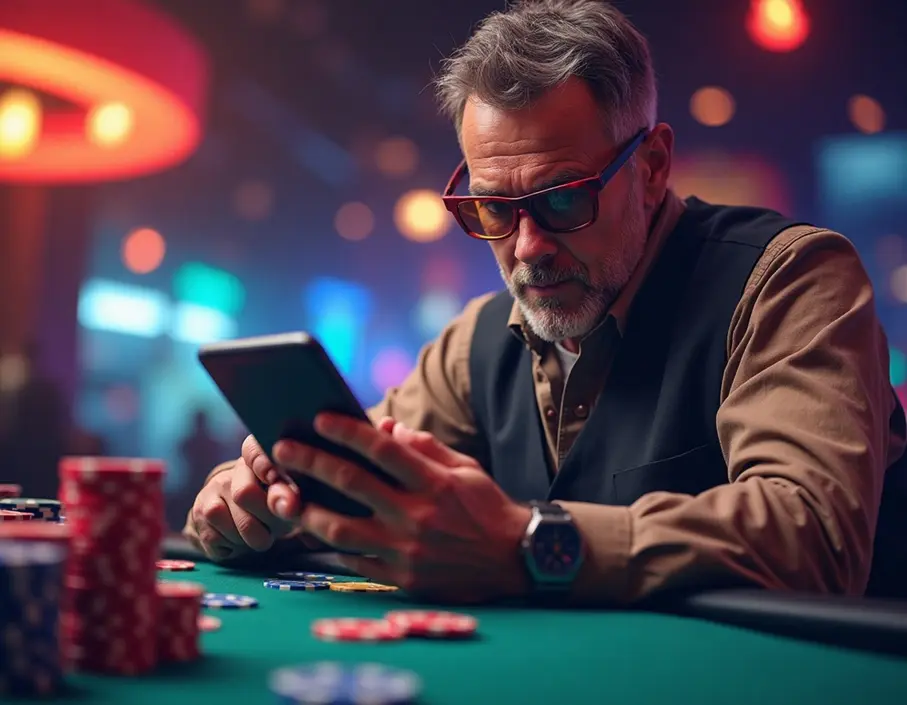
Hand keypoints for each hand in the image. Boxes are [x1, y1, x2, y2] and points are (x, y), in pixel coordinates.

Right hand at [188, 435, 312, 560]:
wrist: (227, 516)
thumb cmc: (269, 507)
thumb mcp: (286, 500)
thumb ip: (294, 503)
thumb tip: (297, 515)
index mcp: (258, 462)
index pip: (255, 451)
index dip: (263, 462)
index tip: (272, 476)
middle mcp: (231, 472)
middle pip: (245, 494)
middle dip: (266, 520)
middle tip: (276, 530)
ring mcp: (210, 492)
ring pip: (228, 521)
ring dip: (250, 539)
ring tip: (259, 538)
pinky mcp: (197, 514)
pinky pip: (215, 539)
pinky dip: (232, 549)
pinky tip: (239, 543)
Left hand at [272, 414, 531, 602]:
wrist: (516, 561)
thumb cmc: (487, 508)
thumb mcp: (465, 469)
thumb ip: (425, 447)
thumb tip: (387, 427)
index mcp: (434, 482)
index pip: (381, 448)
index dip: (346, 431)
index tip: (318, 418)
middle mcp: (417, 515)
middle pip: (351, 483)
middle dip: (311, 462)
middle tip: (282, 449)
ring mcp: (407, 551)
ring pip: (342, 529)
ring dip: (308, 510)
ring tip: (286, 497)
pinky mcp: (403, 580)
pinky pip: (357, 563)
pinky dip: (334, 547)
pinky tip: (318, 533)